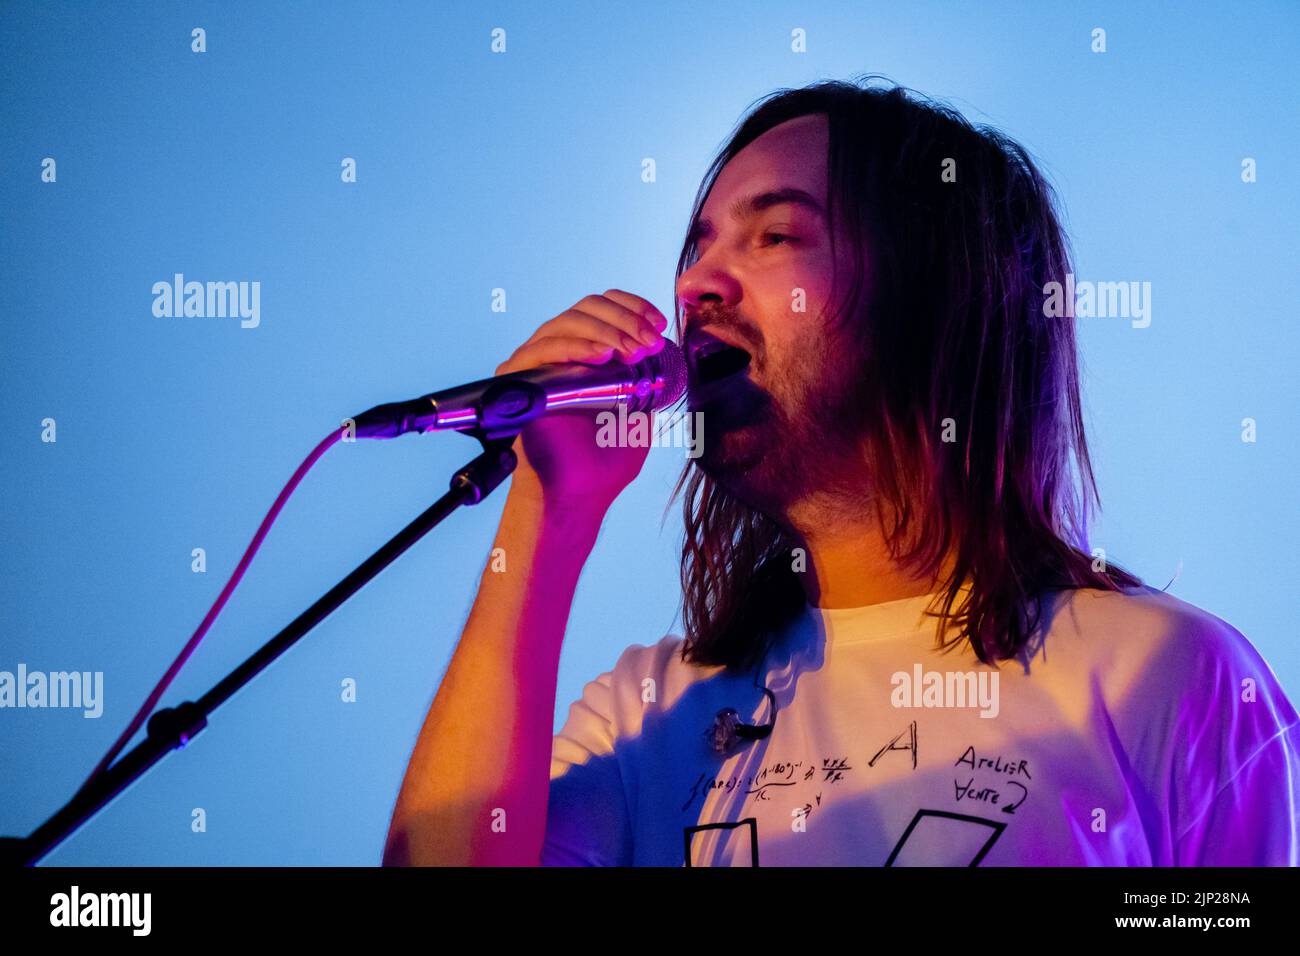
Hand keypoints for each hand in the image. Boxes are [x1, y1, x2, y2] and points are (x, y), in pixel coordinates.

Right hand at [495, 289, 668, 516]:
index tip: (659, 324)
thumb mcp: (642, 407)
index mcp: (585, 353)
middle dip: (625, 320)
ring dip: (607, 331)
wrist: (581, 494)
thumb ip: (650, 376)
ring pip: (566, 322)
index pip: (604, 308)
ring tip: (633, 353)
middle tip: (649, 343)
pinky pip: (543, 349)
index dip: (633, 307)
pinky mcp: (517, 379)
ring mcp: (536, 363)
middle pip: (586, 308)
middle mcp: (557, 351)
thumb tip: (668, 346)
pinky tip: (602, 356)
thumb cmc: (606, 459)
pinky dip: (575, 346)